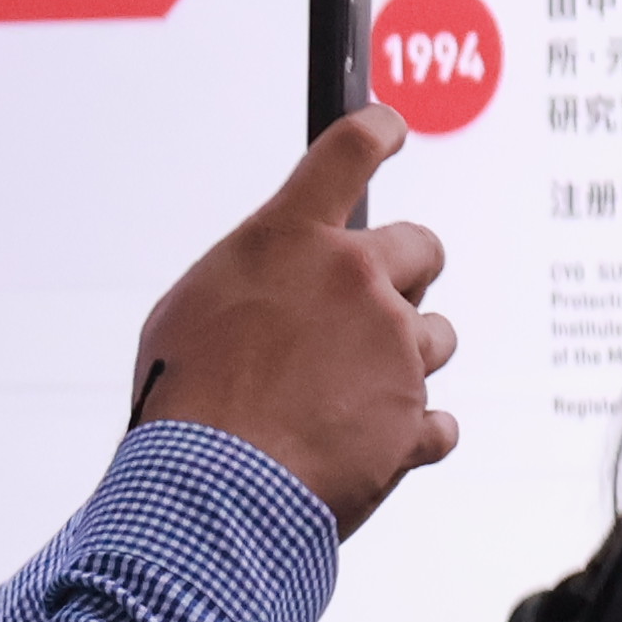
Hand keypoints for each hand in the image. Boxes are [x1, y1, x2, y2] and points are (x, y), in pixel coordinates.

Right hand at [129, 109, 456, 532]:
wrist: (211, 494)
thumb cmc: (183, 404)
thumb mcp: (189, 313)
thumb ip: (254, 283)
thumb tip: (279, 292)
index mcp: (292, 240)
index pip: (351, 149)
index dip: (379, 130)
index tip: (391, 127)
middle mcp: (356, 282)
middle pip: (423, 248)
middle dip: (407, 277)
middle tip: (371, 312)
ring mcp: (394, 351)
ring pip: (435, 338)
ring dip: (403, 363)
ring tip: (341, 402)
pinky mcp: (414, 420)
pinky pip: (437, 421)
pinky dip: (409, 436)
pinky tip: (364, 448)